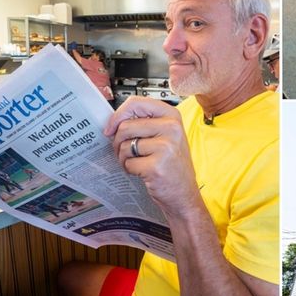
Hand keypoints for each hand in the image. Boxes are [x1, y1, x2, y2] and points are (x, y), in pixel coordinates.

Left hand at [103, 96, 201, 219]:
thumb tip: (114, 121)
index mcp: (172, 116)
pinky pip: (128, 163)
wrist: (184, 192)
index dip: (118, 115)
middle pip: (125, 126)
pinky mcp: (156, 165)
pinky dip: (130, 170)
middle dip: (119, 142)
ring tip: (138, 163)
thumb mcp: (165, 136)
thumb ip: (145, 123)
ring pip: (124, 145)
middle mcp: (172, 128)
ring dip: (124, 157)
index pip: (136, 103)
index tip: (111, 127)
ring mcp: (166, 147)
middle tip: (128, 152)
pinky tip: (143, 172)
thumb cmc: (172, 164)